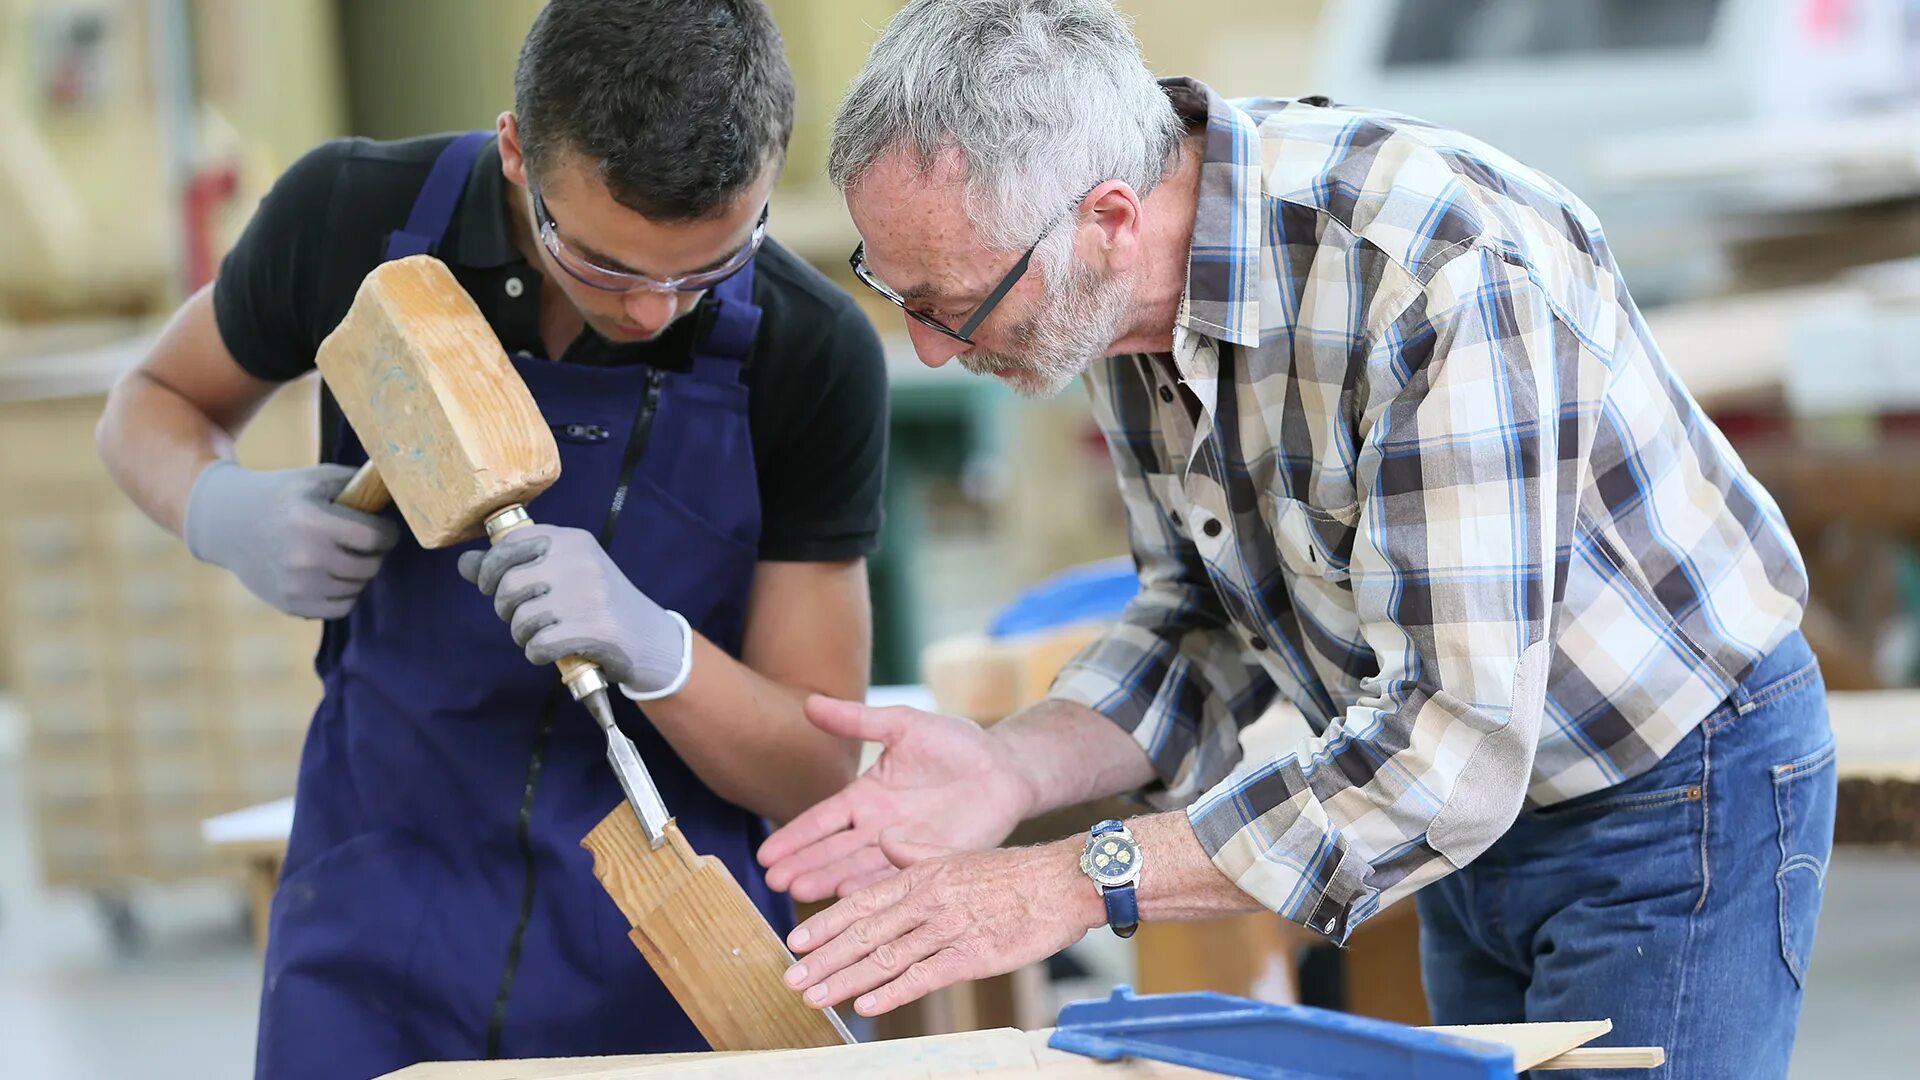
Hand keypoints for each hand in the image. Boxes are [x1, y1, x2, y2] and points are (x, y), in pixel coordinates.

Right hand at [183, 460, 399, 618]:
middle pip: (370, 565)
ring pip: (358, 587)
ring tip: (342, 555)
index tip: (383, 529)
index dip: (386, 532)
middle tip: (363, 542)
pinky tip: (331, 574)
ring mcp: (297, 584)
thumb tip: (400, 490)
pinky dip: (343, 593)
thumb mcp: (316, 479)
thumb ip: (358, 484)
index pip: (375, 537)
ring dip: (358, 573)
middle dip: (373, 552)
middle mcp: (305, 556)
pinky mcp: (291, 604)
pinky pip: (341, 608)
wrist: (229, 523)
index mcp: (312, 521)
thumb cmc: (283, 496)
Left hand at [457, 524, 688, 695]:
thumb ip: (513, 566)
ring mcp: (588, 595)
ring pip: (521, 619)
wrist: (650, 637)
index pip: (509, 545)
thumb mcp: (562, 573)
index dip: (489, 569)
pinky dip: (537, 654)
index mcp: (571, 540)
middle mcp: (579, 561)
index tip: (492, 587)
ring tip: (540, 637)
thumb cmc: (597, 603)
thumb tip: (464, 563)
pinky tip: (550, 652)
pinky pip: (538, 646)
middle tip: (522, 619)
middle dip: (505, 610)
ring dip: (522, 636)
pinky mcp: (594, 629)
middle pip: (509, 585)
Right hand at [757, 698, 1036, 901]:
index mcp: (866, 798)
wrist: (1006, 767)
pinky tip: (850, 896)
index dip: (794, 837)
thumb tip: (809, 702)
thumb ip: (858, 719)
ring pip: (859, 869)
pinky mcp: (932, 862)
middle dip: (802, 866)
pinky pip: (899, 876)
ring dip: (829, 881)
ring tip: (799, 891)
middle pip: (832, 852)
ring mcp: (905, 848)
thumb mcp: (903, 724)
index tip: (764, 854)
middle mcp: (879, 829)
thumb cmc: (956, 743)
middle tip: (773, 881)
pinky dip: (874, 887)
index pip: (821, 821)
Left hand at [783, 834, 1103, 1015]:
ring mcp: (948, 928)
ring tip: (815, 997)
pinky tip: (867, 1005)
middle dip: (824, 958)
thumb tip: (883, 840)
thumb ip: (915, 852)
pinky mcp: (973, 955)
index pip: (862, 902)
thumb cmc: (1012, 872)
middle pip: (865, 933)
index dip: (826, 923)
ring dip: (846, 980)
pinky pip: (924, 976)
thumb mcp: (958, 852)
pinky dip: (893, 992)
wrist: (1062, 882)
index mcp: (921, 875)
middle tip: (792, 978)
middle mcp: (928, 900)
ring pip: (887, 957)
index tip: (796, 940)